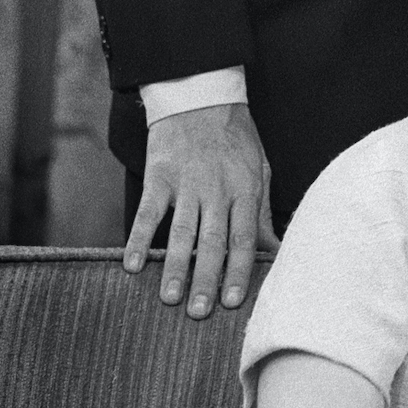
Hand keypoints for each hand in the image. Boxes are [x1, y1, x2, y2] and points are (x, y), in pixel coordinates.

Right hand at [125, 102, 275, 317]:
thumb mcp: (259, 168)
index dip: (239, 270)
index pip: (244, 237)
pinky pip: (147, 212)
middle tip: (199, 313)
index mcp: (245, 189)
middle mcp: (217, 189)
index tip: (234, 301)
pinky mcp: (159, 176)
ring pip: (181, 231)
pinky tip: (132, 265)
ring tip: (169, 298)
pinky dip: (139, 239)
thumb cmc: (234, 137)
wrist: (201, 94)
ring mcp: (186, 183)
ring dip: (175, 267)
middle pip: (212, 241)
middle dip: (206, 279)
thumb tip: (275, 251)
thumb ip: (263, 212)